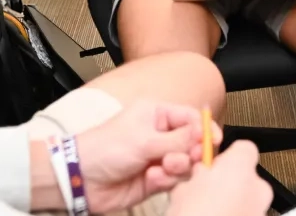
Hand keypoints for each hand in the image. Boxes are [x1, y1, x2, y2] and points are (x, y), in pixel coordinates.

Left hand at [74, 100, 218, 212]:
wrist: (82, 178)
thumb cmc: (105, 148)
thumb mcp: (145, 139)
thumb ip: (178, 138)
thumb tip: (204, 132)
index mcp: (157, 114)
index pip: (190, 117)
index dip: (204, 129)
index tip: (213, 141)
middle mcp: (159, 135)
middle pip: (191, 143)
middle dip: (191, 152)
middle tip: (186, 158)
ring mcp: (157, 158)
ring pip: (184, 165)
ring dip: (177, 168)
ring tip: (163, 168)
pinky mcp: (153, 180)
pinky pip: (172, 181)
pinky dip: (165, 181)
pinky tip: (151, 179)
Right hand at [166, 141, 271, 215]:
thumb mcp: (181, 191)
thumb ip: (196, 175)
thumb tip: (199, 176)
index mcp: (240, 169)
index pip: (242, 148)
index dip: (224, 158)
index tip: (209, 168)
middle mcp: (258, 189)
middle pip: (245, 177)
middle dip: (227, 185)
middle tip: (204, 196)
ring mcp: (262, 212)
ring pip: (247, 201)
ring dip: (231, 206)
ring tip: (206, 215)